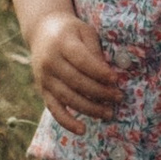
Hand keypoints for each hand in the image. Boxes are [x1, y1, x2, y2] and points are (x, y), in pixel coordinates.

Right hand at [29, 9, 120, 135]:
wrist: (42, 30)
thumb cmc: (70, 31)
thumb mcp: (84, 31)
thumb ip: (94, 50)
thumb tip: (107, 74)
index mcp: (62, 44)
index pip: (82, 61)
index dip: (99, 72)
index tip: (116, 79)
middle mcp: (50, 62)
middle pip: (76, 82)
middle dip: (100, 92)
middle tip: (118, 98)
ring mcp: (44, 78)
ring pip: (67, 98)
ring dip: (89, 108)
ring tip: (108, 113)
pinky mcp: (42, 90)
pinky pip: (54, 109)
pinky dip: (67, 121)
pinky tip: (82, 129)